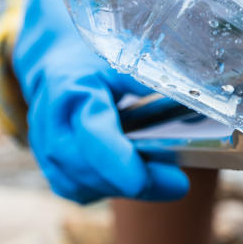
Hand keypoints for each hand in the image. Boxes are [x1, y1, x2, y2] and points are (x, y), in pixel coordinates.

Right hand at [13, 0, 189, 203]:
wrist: (55, 57)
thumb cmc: (96, 56)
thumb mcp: (124, 54)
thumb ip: (152, 74)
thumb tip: (198, 91)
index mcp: (73, 88)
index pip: (92, 132)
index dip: (118, 161)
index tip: (147, 181)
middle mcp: (51, 120)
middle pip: (84, 165)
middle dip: (132, 182)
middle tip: (179, 184)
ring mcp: (43, 144)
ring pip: (77, 183)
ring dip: (121, 188)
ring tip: (162, 181)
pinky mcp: (47, 161)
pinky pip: (73, 188)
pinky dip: (104, 189)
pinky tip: (131, 179)